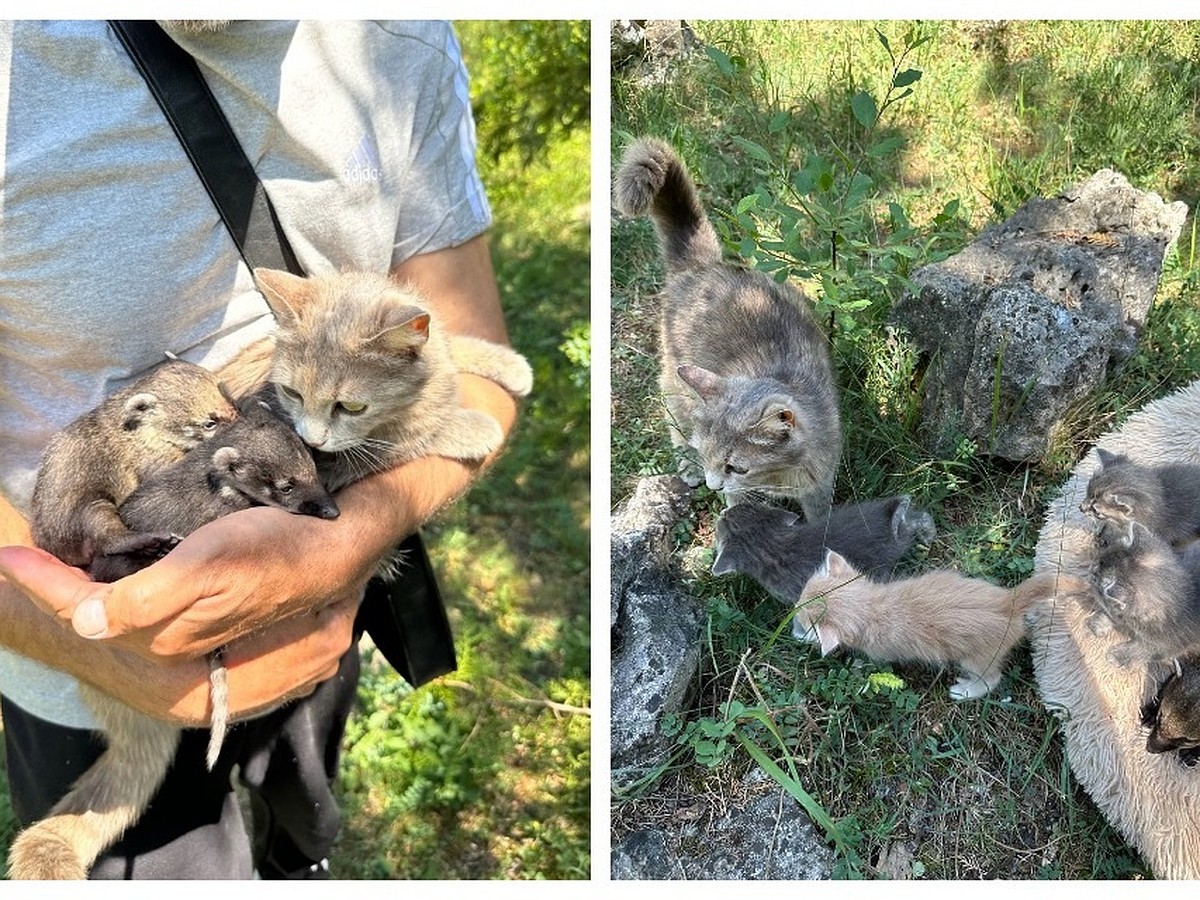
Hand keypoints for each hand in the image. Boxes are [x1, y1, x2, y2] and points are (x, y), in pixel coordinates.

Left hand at [0, 503, 375, 661]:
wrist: (334, 555)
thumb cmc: (275, 551)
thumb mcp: (210, 566)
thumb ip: (147, 599)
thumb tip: (87, 620)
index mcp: (165, 633)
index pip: (86, 611)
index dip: (42, 584)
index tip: (7, 555)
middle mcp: (171, 643)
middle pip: (94, 620)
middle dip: (52, 593)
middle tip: (18, 561)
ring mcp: (189, 635)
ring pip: (115, 619)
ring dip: (80, 593)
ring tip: (51, 567)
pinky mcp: (205, 621)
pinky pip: (141, 615)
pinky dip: (114, 595)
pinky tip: (110, 576)